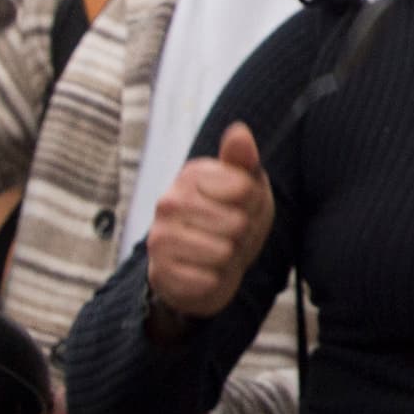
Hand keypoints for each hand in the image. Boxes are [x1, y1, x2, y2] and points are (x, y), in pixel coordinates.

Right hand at [148, 124, 272, 317]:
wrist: (203, 266)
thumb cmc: (229, 219)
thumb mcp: (245, 186)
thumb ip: (243, 160)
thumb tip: (240, 132)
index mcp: (191, 175)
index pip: (245, 189)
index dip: (254, 203)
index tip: (241, 206)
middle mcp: (168, 202)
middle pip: (237, 223)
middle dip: (243, 234)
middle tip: (230, 234)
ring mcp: (160, 238)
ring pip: (224, 252)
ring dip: (230, 259)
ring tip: (218, 252)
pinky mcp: (161, 273)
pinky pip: (209, 280)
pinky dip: (215, 281)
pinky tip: (205, 272)